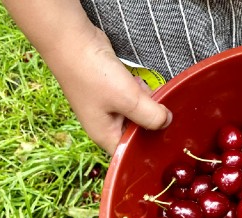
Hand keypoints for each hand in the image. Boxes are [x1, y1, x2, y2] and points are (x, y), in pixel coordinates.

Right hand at [54, 29, 171, 153]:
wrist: (73, 41)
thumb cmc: (93, 75)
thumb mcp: (129, 100)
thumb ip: (152, 116)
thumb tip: (167, 121)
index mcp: (105, 135)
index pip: (130, 153)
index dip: (148, 150)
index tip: (167, 141)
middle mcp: (106, 124)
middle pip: (137, 132)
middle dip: (151, 122)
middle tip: (162, 110)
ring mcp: (109, 106)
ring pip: (138, 113)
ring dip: (147, 104)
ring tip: (146, 92)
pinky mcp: (113, 90)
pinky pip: (134, 97)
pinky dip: (140, 92)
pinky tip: (139, 82)